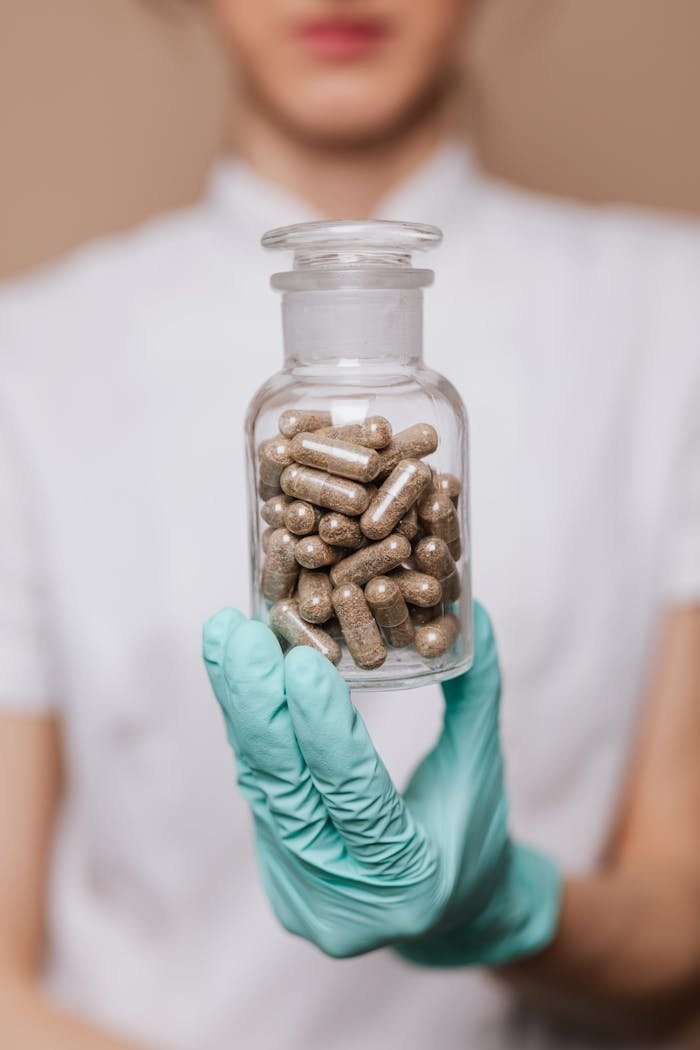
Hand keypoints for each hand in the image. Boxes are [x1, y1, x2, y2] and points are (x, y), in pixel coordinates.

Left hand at [202, 602, 559, 963]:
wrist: (452, 914)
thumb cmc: (475, 836)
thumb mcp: (482, 765)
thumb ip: (475, 690)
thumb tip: (472, 609)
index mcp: (411, 879)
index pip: (356, 798)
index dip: (325, 729)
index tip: (302, 662)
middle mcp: (343, 899)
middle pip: (286, 792)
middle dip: (257, 704)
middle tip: (240, 631)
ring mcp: (300, 892)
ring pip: (260, 785)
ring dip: (241, 706)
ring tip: (228, 637)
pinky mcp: (276, 874)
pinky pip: (258, 789)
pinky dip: (248, 728)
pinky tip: (235, 677)